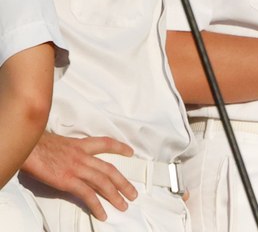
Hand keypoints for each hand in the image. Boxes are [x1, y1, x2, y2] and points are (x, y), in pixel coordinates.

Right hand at [21, 132, 136, 220]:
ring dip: (115, 195)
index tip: (130, 152)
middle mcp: (82, 156)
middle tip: (133, 193)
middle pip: (109, 170)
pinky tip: (103, 213)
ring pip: (103, 183)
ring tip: (124, 206)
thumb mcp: (57, 141)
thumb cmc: (36, 142)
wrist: (27, 142)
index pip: (105, 144)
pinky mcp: (68, 180)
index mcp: (80, 145)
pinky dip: (96, 205)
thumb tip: (64, 157)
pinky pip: (87, 194)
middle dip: (123, 182)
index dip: (119, 148)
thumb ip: (67, 150)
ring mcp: (76, 168)